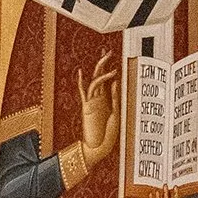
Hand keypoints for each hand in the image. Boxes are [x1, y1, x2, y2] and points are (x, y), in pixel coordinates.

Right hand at [78, 49, 119, 166]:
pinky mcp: (87, 107)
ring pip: (95, 80)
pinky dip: (82, 82)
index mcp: (106, 100)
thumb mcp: (117, 113)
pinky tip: (81, 72)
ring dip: (101, 69)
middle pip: (100, 75)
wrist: (98, 147)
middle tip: (108, 51)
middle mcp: (98, 98)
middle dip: (103, 62)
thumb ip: (116, 97)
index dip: (109, 67)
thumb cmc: (108, 134)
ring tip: (107, 58)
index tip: (112, 56)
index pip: (107, 79)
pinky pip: (84, 92)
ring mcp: (92, 102)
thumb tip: (116, 81)